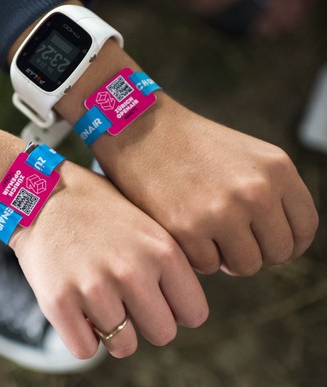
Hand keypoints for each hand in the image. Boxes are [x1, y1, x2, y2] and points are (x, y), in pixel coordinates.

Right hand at [9, 161, 207, 358]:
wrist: (40, 194)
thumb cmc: (97, 209)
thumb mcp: (145, 223)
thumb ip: (169, 262)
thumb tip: (183, 309)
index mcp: (162, 251)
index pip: (193, 313)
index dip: (176, 310)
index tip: (159, 300)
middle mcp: (132, 271)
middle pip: (162, 334)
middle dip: (145, 323)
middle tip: (126, 302)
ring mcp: (94, 288)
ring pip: (124, 346)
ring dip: (113, 332)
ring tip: (99, 302)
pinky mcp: (59, 302)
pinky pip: (85, 349)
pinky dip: (82, 337)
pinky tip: (78, 311)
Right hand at [92, 96, 317, 275]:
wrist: (140, 129)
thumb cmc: (191, 145)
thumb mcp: (246, 156)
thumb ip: (271, 192)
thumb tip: (280, 244)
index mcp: (277, 169)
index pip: (304, 228)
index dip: (288, 245)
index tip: (268, 246)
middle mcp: (256, 191)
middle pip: (277, 253)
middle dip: (255, 254)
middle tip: (231, 243)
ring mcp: (222, 212)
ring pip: (245, 266)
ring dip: (227, 259)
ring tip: (207, 237)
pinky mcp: (187, 229)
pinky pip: (207, 267)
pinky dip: (196, 256)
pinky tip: (184, 232)